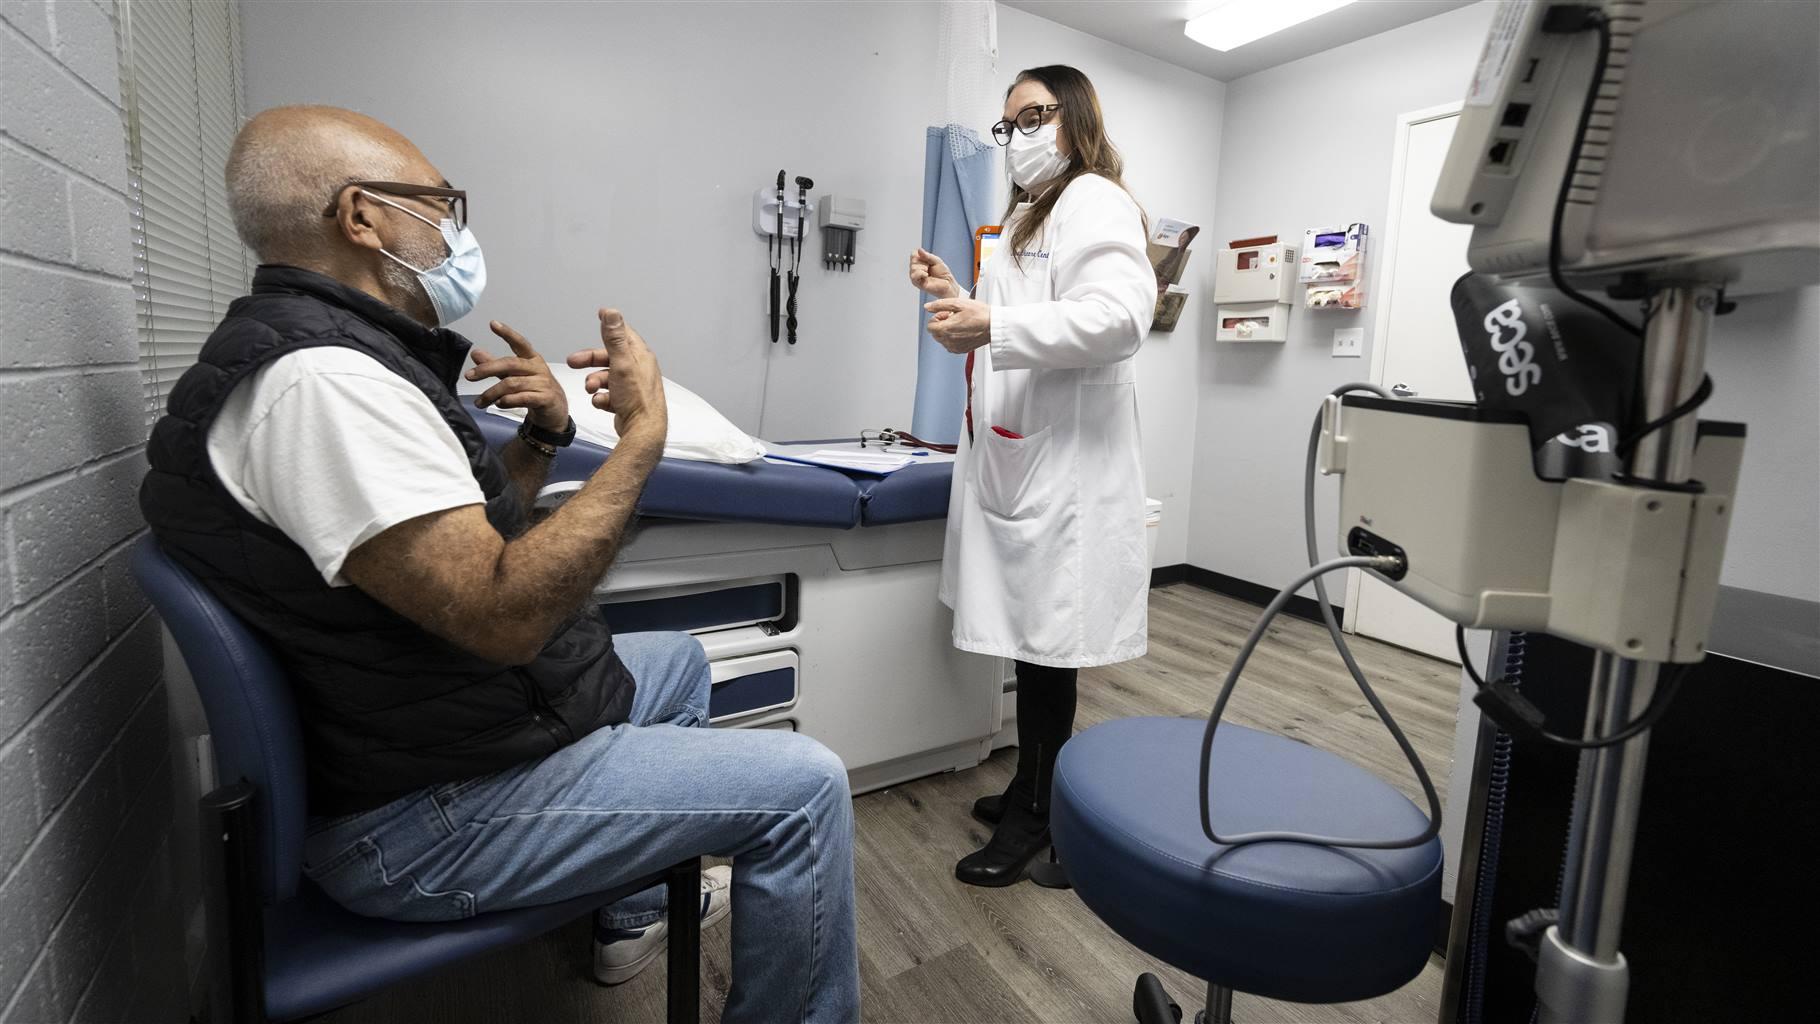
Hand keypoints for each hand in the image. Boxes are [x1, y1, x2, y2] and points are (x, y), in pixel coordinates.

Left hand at [467, 321, 567, 431]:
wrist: (556, 409)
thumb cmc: (534, 389)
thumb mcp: (514, 375)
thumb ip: (495, 365)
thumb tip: (475, 353)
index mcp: (531, 359)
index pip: (519, 342)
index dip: (507, 333)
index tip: (493, 324)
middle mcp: (538, 368)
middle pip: (510, 364)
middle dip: (487, 369)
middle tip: (469, 376)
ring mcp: (543, 383)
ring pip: (512, 384)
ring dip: (492, 393)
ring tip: (480, 402)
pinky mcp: (545, 398)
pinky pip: (522, 398)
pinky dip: (507, 401)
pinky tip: (498, 403)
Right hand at [567, 308, 666, 439]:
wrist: (641, 430)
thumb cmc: (636, 398)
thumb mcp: (621, 363)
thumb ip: (614, 339)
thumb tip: (611, 313)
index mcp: (640, 356)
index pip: (624, 334)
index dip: (610, 325)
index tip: (599, 315)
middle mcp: (638, 369)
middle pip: (609, 357)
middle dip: (589, 360)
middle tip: (572, 362)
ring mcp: (632, 386)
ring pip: (606, 377)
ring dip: (594, 382)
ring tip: (590, 389)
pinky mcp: (627, 402)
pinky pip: (608, 395)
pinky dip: (601, 398)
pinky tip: (601, 403)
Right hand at [908, 247, 958, 299]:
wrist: (948, 284)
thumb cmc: (942, 273)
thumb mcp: (936, 261)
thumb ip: (927, 256)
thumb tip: (919, 249)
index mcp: (919, 263)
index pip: (913, 254)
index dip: (921, 255)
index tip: (929, 260)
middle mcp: (915, 269)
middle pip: (913, 260)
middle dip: (923, 262)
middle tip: (929, 268)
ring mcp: (915, 276)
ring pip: (912, 267)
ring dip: (922, 268)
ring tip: (928, 272)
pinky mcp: (917, 283)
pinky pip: (914, 276)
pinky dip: (920, 273)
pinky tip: (926, 275)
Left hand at [924, 297, 991, 353]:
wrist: (994, 325)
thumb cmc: (979, 313)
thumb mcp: (958, 303)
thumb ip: (939, 305)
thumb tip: (927, 307)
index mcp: (946, 329)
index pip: (930, 326)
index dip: (937, 317)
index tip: (947, 313)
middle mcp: (949, 341)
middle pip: (935, 333)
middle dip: (941, 324)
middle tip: (954, 317)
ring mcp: (955, 347)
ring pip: (942, 339)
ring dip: (947, 331)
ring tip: (960, 323)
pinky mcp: (961, 350)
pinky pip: (950, 345)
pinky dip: (953, 338)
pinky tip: (963, 330)